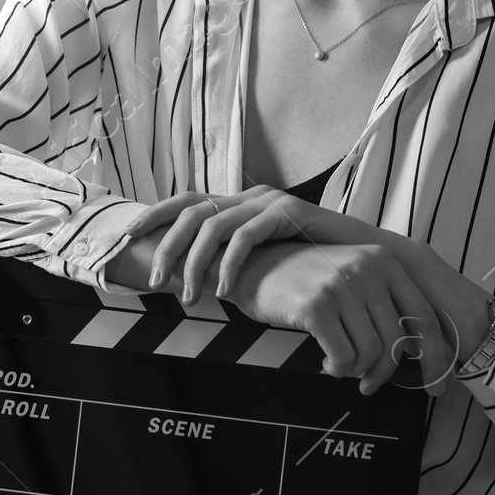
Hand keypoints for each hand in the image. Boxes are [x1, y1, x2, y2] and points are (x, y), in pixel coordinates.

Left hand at [161, 184, 363, 303]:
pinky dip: (230, 263)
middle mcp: (250, 196)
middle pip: (191, 211)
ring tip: (190, 298)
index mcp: (239, 204)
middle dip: (166, 246)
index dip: (153, 215)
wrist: (368, 260)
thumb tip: (197, 282)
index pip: (186, 201)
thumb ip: (236, 263)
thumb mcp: (265, 262)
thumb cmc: (313, 266)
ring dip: (194, 263)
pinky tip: (224, 289)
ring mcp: (269, 201)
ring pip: (214, 225)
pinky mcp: (290, 213)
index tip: (126, 236)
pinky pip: (247, 236)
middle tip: (154, 283)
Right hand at [226, 237, 458, 396]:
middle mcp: (367, 268)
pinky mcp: (316, 306)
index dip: (437, 357)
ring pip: (371, 354)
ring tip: (338, 364)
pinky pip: (343, 358)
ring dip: (355, 370)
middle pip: (398, 342)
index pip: (425, 316)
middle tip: (368, 384)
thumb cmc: (304, 280)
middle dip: (385, 373)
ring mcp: (342, 285)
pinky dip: (336, 368)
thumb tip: (420, 352)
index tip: (437, 385)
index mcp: (384, 260)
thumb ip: (384, 303)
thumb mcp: (351, 277)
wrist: (251, 266)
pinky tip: (324, 361)